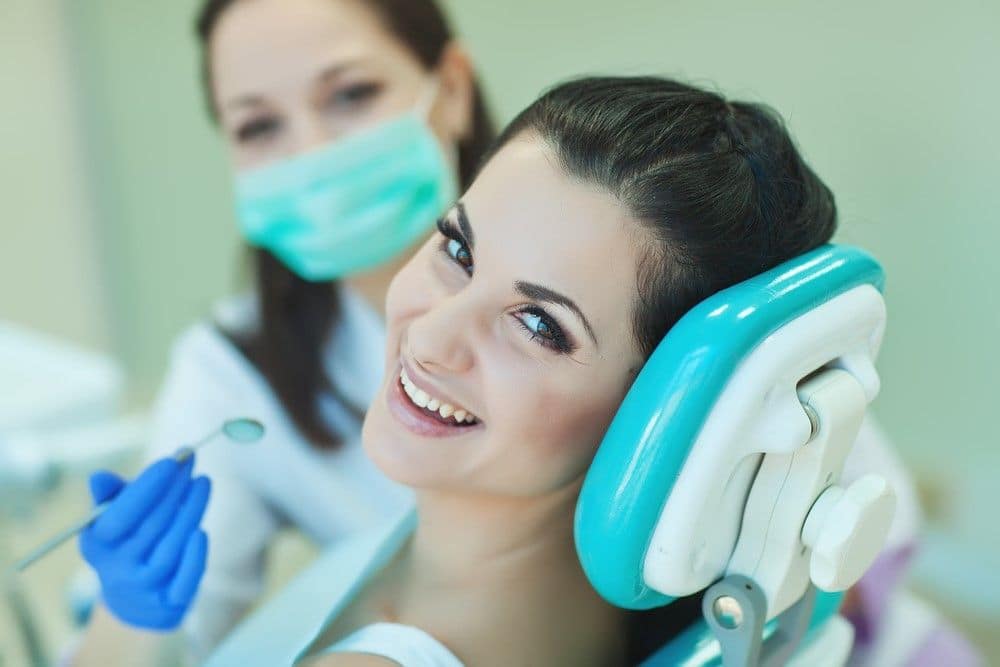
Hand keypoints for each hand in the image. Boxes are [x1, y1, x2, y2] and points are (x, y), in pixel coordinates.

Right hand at [79, 456, 210, 630]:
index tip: (172, 461)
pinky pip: (184, 582)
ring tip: (202, 482)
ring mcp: (144, 587)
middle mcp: (118, 569)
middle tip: (191, 461)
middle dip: (174, 490)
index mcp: (98, 545)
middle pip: (151, 527)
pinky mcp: (169, 602)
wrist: (132, 600)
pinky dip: (194, 559)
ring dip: (190, 513)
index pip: (119, 516)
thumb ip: (111, 497)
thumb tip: (99, 476)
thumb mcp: (111, 520)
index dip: (146, 488)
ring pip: (170, 549)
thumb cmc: (126, 542)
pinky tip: (202, 531)